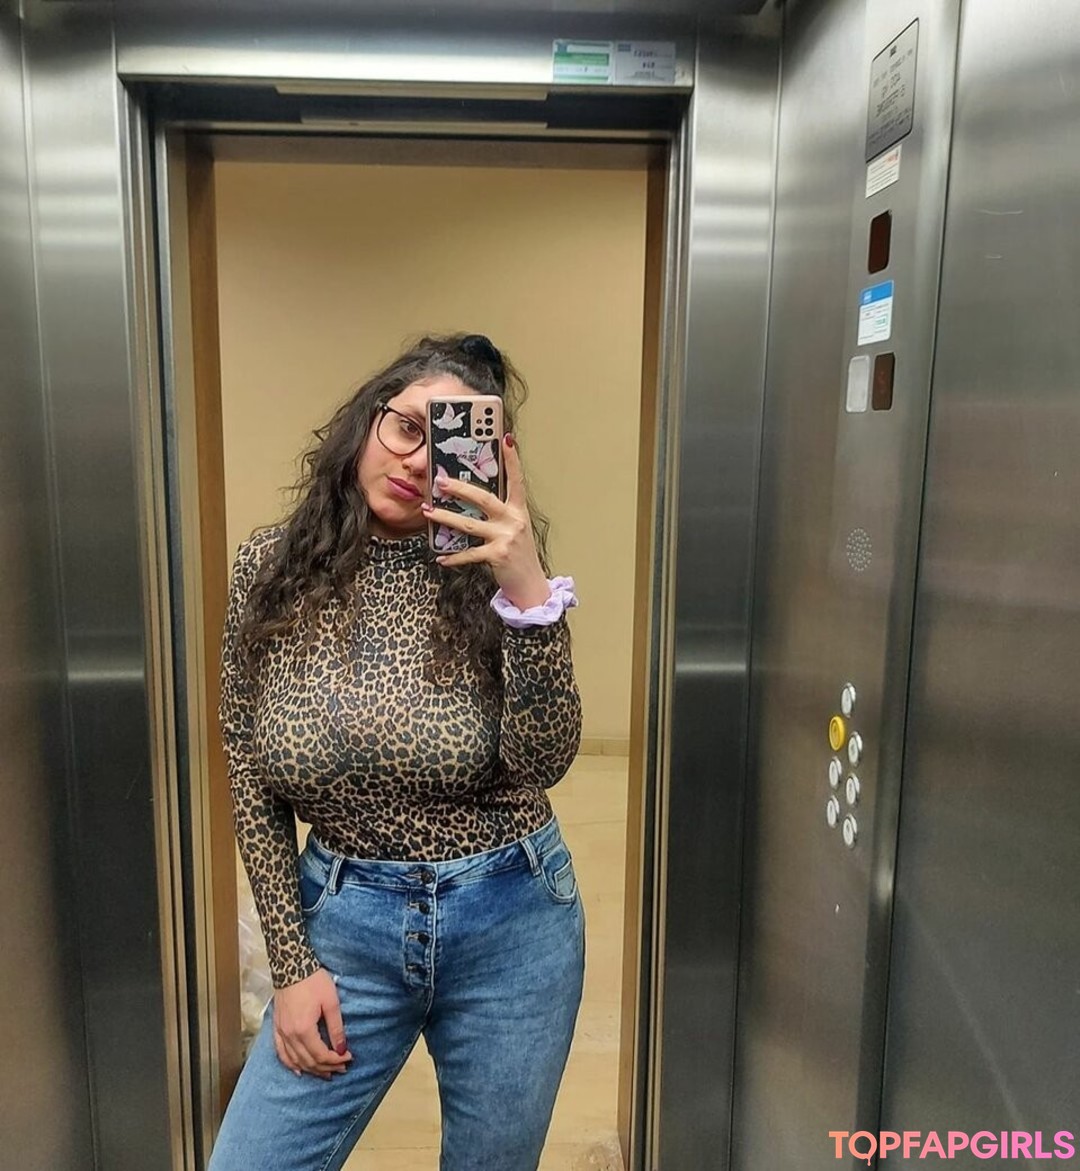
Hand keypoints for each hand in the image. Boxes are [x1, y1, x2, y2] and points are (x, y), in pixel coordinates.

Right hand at [272, 968, 351, 1078]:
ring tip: (326, 1073)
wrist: (292, 966)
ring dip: (311, 1069)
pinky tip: (298, 1070)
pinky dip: (290, 1064)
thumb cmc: (314, 981)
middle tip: (341, 1069)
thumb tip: (342, 1049)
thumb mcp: (331, 1002)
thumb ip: (336, 1028)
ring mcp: (281, 1032)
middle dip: (326, 1067)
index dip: (336, 1060)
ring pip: (295, 1060)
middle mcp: (290, 1035)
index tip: (348, 1058)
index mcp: (304, 1029)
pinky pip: (281, 1053)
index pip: (321, 1055)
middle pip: (308, 1061)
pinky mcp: (277, 1027)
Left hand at [422, 434, 549, 609]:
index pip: (516, 479)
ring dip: (445, 518)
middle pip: (484, 498)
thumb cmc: (519, 555)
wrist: (531, 586)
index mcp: (519, 511)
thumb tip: (470, 500)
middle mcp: (514, 521)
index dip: (512, 459)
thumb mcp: (513, 530)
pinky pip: (469, 553)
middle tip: (440, 481)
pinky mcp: (497, 555)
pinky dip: (453, 557)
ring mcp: (506, 538)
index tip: (505, 438)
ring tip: (428, 512)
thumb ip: (498, 514)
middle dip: (460, 488)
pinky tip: (440, 557)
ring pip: (469, 524)